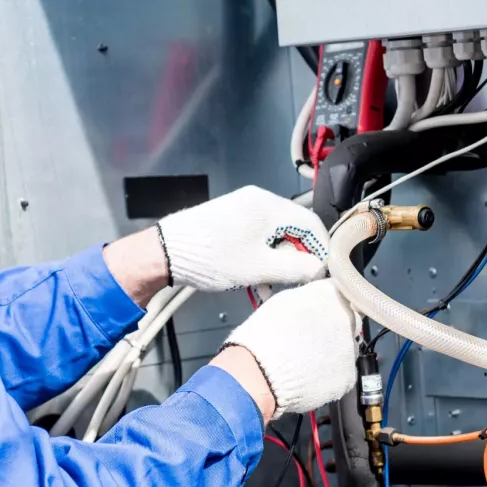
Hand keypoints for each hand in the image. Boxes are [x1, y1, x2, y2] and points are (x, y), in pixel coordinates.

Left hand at [156, 186, 327, 291]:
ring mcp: (242, 208)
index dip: (321, 250)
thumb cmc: (209, 257)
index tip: (321, 273)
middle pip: (294, 229)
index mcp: (268, 206)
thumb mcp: (259, 268)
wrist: (164, 253)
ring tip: (270, 286)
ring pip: (275, 235)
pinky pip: (258, 236)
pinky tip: (255, 278)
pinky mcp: (230, 219)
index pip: (311, 224)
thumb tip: (318, 268)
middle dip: (298, 257)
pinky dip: (262, 256)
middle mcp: (257, 201)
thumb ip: (295, 268)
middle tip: (295, 282)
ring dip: (278, 261)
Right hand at [219, 280, 358, 416]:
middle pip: (347, 321)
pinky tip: (310, 378)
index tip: (317, 314)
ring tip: (307, 362)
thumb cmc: (264, 333)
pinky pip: (342, 374)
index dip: (327, 306)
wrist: (261, 372)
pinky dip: (330, 376)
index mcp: (331, 294)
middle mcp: (348, 317)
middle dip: (333, 329)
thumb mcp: (283, 301)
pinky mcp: (348, 376)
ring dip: (333, 352)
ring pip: (346, 349)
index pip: (339, 295)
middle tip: (310, 340)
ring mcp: (351, 349)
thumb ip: (308, 298)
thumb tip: (315, 302)